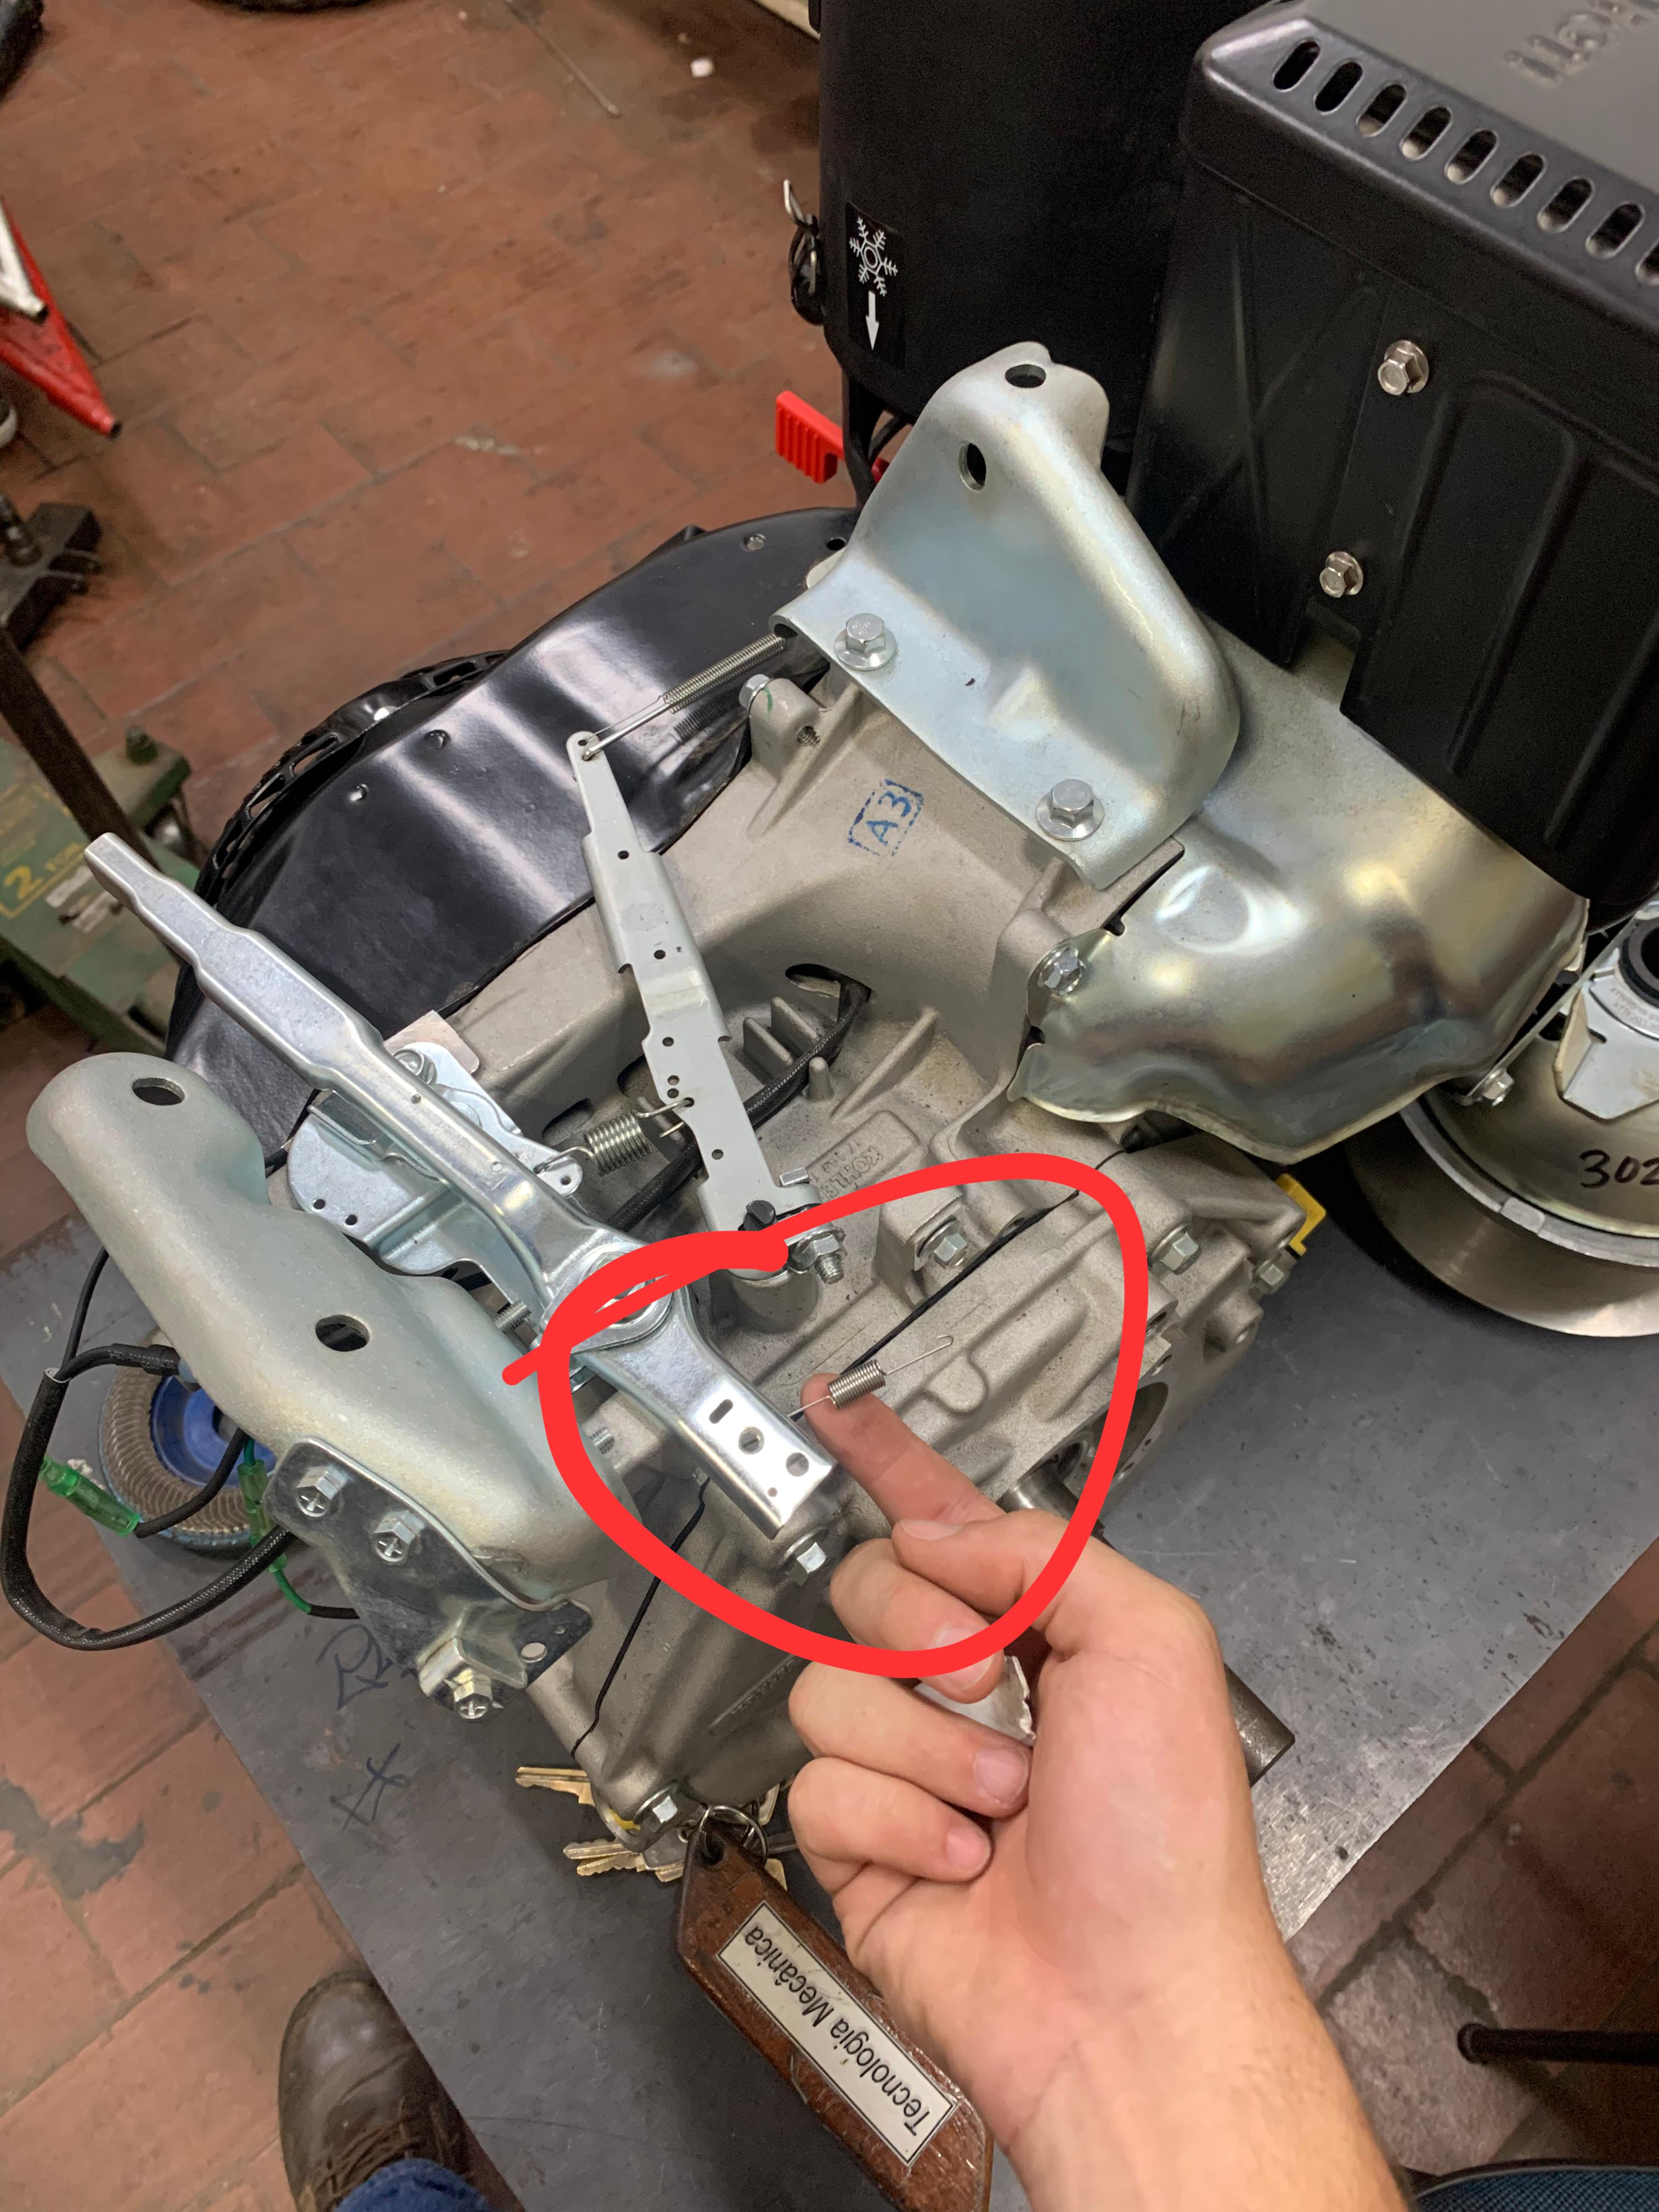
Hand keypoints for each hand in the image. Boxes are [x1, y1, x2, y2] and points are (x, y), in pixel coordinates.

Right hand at [788, 1385, 1401, 2211]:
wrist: (1130, 2001)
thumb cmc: (1169, 1843)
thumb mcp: (1150, 1644)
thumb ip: (1043, 1552)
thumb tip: (939, 1532)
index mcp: (1040, 1630)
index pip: (945, 1520)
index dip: (890, 1461)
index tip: (839, 1409)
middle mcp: (965, 1690)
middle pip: (866, 1588)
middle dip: (920, 1630)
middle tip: (989, 1684)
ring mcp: (908, 1767)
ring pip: (831, 1690)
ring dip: (928, 1748)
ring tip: (1003, 1803)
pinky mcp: (861, 1843)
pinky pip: (818, 1785)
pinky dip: (898, 1822)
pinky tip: (962, 1860)